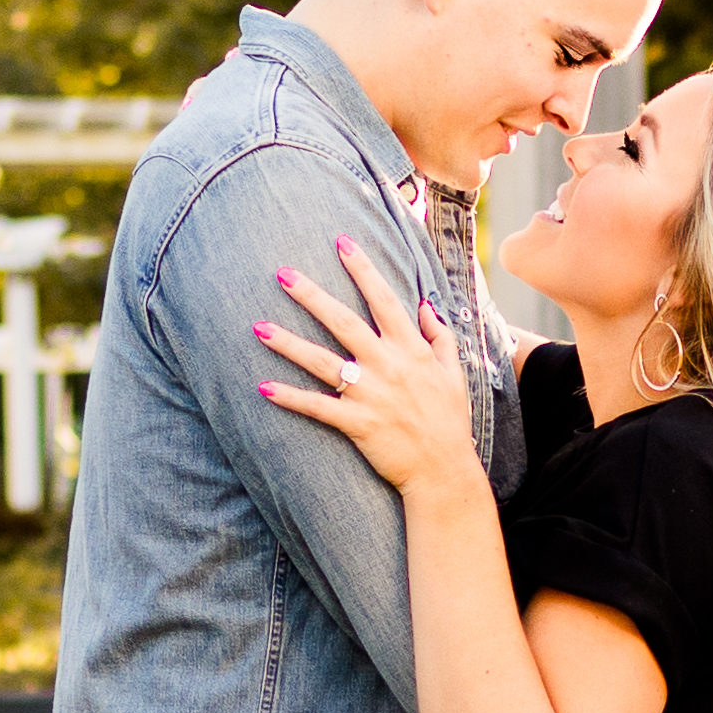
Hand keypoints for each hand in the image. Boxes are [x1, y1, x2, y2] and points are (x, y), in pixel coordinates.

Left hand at [250, 242, 471, 493]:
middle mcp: (389, 365)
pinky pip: (317, 407)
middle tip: (282, 273)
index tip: (342, 243)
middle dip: (311, 296)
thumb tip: (426, 306)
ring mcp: (371, 394)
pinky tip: (264, 388)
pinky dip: (291, 398)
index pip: (384, 300)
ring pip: (322, 362)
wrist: (445, 470)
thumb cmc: (450, 420)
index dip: (363, 269)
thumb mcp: (454, 372)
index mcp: (411, 349)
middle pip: (343, 322)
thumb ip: (440, 337)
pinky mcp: (357, 423)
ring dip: (288, 343)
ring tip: (258, 327)